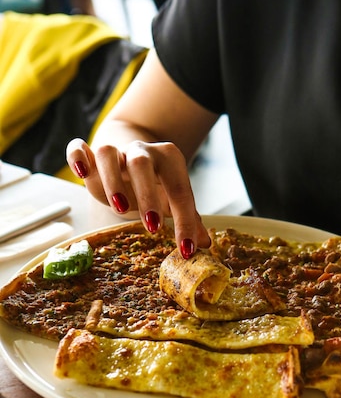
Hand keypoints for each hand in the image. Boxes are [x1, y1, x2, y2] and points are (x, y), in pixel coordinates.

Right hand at [66, 137, 210, 257]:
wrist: (130, 155)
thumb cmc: (154, 183)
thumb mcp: (172, 199)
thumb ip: (188, 219)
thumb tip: (205, 244)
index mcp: (168, 159)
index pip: (179, 189)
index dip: (184, 221)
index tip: (186, 249)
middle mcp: (141, 151)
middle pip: (142, 163)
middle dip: (146, 194)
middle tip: (152, 226)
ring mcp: (114, 150)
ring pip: (108, 153)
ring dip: (112, 179)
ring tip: (119, 207)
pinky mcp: (89, 154)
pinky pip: (78, 148)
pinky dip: (77, 157)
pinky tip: (82, 173)